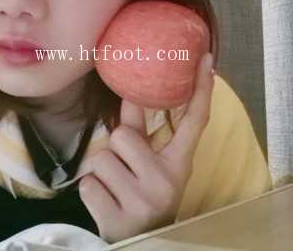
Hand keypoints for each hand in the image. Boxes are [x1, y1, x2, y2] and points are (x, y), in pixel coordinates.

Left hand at [79, 53, 214, 243]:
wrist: (141, 241)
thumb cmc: (143, 195)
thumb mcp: (153, 167)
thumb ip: (142, 132)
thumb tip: (130, 92)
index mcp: (180, 165)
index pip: (194, 122)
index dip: (201, 90)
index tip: (206, 60)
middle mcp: (166, 182)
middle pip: (123, 136)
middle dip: (117, 149)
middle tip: (125, 169)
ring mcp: (143, 202)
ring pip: (101, 159)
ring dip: (102, 172)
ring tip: (117, 188)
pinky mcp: (117, 219)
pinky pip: (87, 184)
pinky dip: (92, 191)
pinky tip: (107, 203)